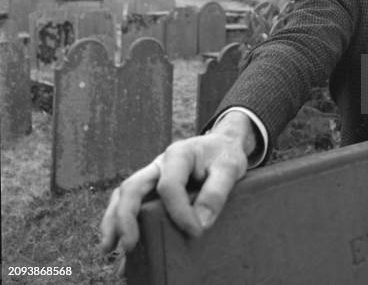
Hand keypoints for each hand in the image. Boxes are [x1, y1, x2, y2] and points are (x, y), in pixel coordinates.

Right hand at [100, 112, 256, 260]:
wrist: (223, 146)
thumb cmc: (225, 156)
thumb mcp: (230, 168)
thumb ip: (217, 192)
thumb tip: (201, 223)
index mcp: (178, 154)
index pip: (169, 186)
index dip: (180, 212)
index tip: (196, 232)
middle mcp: (159, 164)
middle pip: (133, 188)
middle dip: (125, 217)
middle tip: (129, 246)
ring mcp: (152, 176)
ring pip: (124, 196)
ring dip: (114, 221)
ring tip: (109, 249)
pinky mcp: (152, 189)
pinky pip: (131, 204)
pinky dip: (120, 223)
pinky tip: (118, 247)